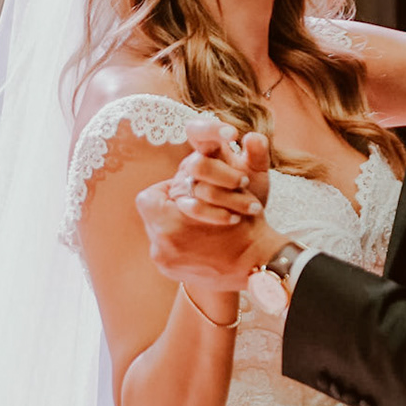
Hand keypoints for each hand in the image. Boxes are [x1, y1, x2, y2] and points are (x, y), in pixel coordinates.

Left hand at [135, 121, 284, 294]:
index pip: (149, 197)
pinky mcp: (168, 270)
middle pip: (151, 214)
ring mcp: (164, 259)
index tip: (184, 190)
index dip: (166, 190)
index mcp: (173, 222)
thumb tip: (251, 136)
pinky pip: (163, 248)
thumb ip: (243, 160)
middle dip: (169, 206)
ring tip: (194, 221)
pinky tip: (196, 239)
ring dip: (172, 223)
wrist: (256, 267)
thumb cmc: (251, 225)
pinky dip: (176, 242)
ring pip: (155, 231)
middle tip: (188, 203)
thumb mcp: (248, 188)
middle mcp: (162, 243)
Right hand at [173, 119, 271, 213]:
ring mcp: (186, 185)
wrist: (247, 221)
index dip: (210, 129)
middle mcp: (193, 164)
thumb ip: (258, 153)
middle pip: (198, 164)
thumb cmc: (250, 189)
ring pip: (201, 189)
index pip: (197, 130)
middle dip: (226, 176)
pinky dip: (219, 214)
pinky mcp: (185, 206)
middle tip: (245, 182)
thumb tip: (251, 136)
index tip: (233, 134)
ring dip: (231, 198)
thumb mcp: (258, 170)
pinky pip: (195, 209)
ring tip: (253, 206)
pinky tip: (236, 218)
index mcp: (210, 148)